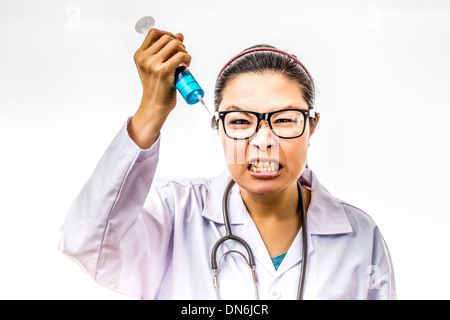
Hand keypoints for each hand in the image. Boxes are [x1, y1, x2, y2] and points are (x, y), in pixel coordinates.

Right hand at [129, 28, 191, 148]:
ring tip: (184, 60)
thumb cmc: (157, 87)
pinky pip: (181, 56)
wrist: (155, 105)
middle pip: (166, 38)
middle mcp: (144, 58)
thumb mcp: (156, 66)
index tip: (174, 43)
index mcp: (140, 55)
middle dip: (178, 44)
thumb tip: (180, 35)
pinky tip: (187, 64)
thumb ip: (165, 50)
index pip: (153, 33)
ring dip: (183, 50)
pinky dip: (187, 57)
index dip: (167, 34)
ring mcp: (153, 64)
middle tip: (182, 55)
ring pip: (174, 45)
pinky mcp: (164, 71)